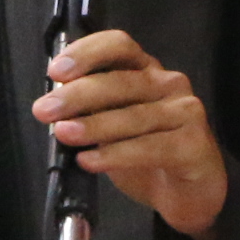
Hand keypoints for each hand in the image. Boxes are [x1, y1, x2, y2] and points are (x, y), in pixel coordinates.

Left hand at [32, 28, 227, 239]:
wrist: (190, 192)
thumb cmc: (148, 154)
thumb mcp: (112, 125)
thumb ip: (90, 109)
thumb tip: (53, 101)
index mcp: (146, 71)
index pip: (119, 46)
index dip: (86, 53)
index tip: (56, 72)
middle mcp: (168, 84)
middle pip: (121, 81)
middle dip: (78, 95)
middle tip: (46, 110)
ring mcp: (185, 112)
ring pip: (134, 116)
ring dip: (93, 124)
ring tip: (63, 133)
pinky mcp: (194, 144)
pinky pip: (149, 147)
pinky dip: (115, 155)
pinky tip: (90, 161)